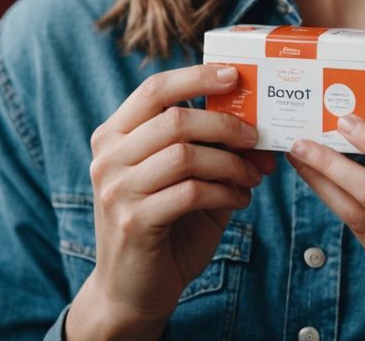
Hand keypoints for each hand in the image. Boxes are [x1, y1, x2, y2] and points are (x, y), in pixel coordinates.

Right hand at [65, 64, 276, 339]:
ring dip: (231, 163)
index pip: (154, 89)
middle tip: (256, 138)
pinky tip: (239, 200)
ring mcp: (116, 190)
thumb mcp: (179, 176)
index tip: (234, 75)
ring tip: (253, 175)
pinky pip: (191, 193)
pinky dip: (225, 192)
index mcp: (114, 135)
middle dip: (225, 125)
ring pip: (186, 155)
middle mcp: (108, 157)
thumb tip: (255, 123)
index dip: (196, 77)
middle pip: (175, 120)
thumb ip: (205, 145)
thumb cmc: (163, 223)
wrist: (131, 290)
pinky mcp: (133, 222)